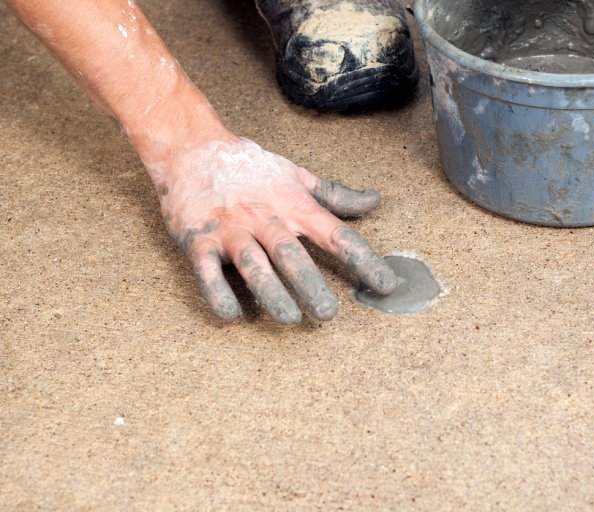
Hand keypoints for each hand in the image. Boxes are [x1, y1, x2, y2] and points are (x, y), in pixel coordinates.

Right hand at [154, 136, 397, 323]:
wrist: (190, 147)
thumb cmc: (249, 166)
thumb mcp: (296, 175)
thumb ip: (335, 195)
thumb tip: (374, 202)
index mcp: (292, 204)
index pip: (335, 234)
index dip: (363, 260)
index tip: (386, 285)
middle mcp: (264, 217)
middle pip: (291, 254)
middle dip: (311, 284)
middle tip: (328, 313)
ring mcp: (229, 230)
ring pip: (253, 264)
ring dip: (271, 293)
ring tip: (289, 318)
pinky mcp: (197, 241)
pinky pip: (207, 272)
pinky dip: (218, 294)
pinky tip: (232, 315)